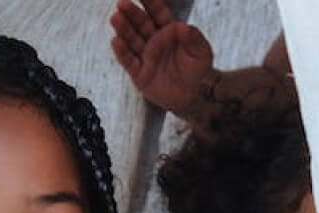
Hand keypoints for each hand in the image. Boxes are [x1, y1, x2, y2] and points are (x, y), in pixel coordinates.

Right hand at [109, 0, 213, 115]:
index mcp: (170, 32)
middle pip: (141, 24)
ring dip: (123, 29)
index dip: (150, 3)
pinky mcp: (140, 73)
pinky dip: (122, 51)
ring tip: (116, 18)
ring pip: (132, 40)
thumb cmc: (199, 71)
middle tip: (122, 3)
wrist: (194, 97)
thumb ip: (194, 37)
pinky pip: (128, 61)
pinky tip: (116, 41)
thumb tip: (183, 26)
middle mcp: (155, 41)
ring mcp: (146, 57)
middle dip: (132, 13)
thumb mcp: (202, 52)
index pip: (158, 13)